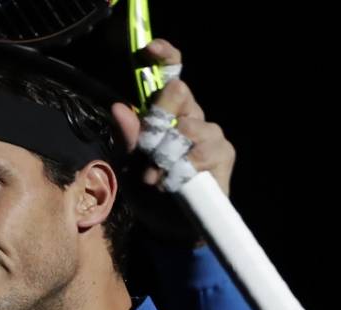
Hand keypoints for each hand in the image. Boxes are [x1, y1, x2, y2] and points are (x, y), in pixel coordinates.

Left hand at [112, 39, 236, 244]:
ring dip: (167, 151)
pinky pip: (204, 148)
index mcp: (165, 115)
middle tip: (149, 143)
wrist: (169, 229)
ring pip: (190, 123)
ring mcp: (208, 134)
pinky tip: (174, 180)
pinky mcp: (222, 153)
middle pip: (179, 92)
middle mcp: (189, 118)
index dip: (164, 56)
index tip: (150, 49)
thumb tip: (118, 107)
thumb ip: (126, 138)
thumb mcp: (127, 166)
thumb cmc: (148, 193)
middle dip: (160, 114)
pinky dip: (185, 164)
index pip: (170, 75)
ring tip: (155, 176)